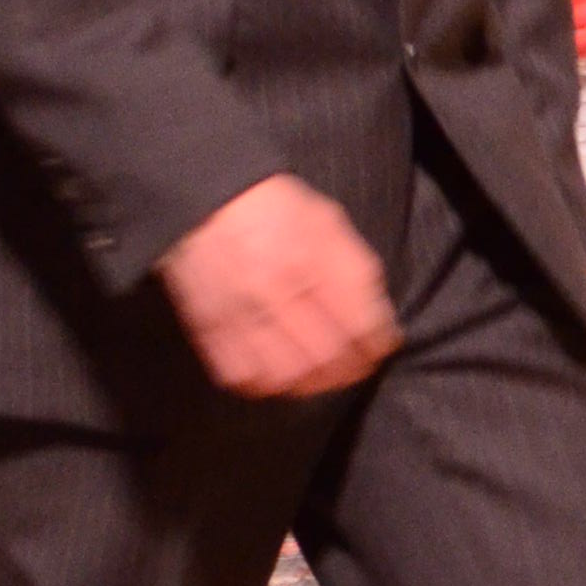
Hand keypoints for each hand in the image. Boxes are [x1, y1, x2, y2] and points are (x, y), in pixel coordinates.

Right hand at [161, 173, 396, 399]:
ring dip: (311, 384)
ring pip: (286, 375)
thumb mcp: (327, 223)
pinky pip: (243, 376)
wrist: (205, 201)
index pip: (358, 323)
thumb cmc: (274, 211)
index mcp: (311, 259)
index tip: (379, 348)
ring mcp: (240, 312)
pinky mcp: (209, 327)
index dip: (377, 345)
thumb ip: (353, 272)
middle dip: (349, 371)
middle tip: (355, 368)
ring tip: (320, 377)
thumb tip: (378, 323)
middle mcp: (275, 289)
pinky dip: (266, 384)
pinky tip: (279, 375)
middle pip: (325, 356)